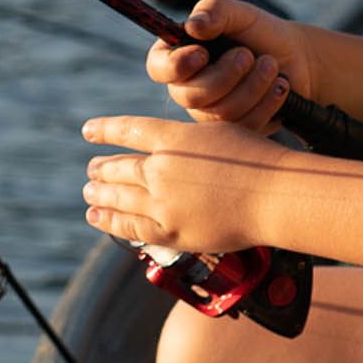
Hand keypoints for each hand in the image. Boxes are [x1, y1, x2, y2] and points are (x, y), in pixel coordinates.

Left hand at [82, 114, 282, 254]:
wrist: (275, 195)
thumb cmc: (256, 160)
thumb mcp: (216, 134)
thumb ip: (184, 143)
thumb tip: (162, 150)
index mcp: (173, 138)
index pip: (128, 129)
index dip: (104, 130)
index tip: (88, 131)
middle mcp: (162, 169)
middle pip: (118, 167)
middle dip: (102, 168)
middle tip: (92, 169)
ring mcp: (163, 203)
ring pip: (118, 196)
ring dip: (100, 193)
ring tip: (90, 191)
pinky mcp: (171, 232)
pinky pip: (130, 227)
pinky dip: (109, 220)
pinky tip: (97, 216)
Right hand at [146, 0, 313, 133]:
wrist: (295, 56)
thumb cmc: (259, 32)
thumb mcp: (239, 12)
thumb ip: (215, 10)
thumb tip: (194, 25)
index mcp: (179, 56)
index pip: (158, 68)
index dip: (176, 66)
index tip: (203, 54)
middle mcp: (189, 88)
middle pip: (191, 97)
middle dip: (225, 75)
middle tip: (248, 55)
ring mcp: (212, 113)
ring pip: (222, 113)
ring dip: (253, 85)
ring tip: (271, 64)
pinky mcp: (236, 130)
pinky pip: (245, 126)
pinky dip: (267, 102)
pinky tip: (279, 85)